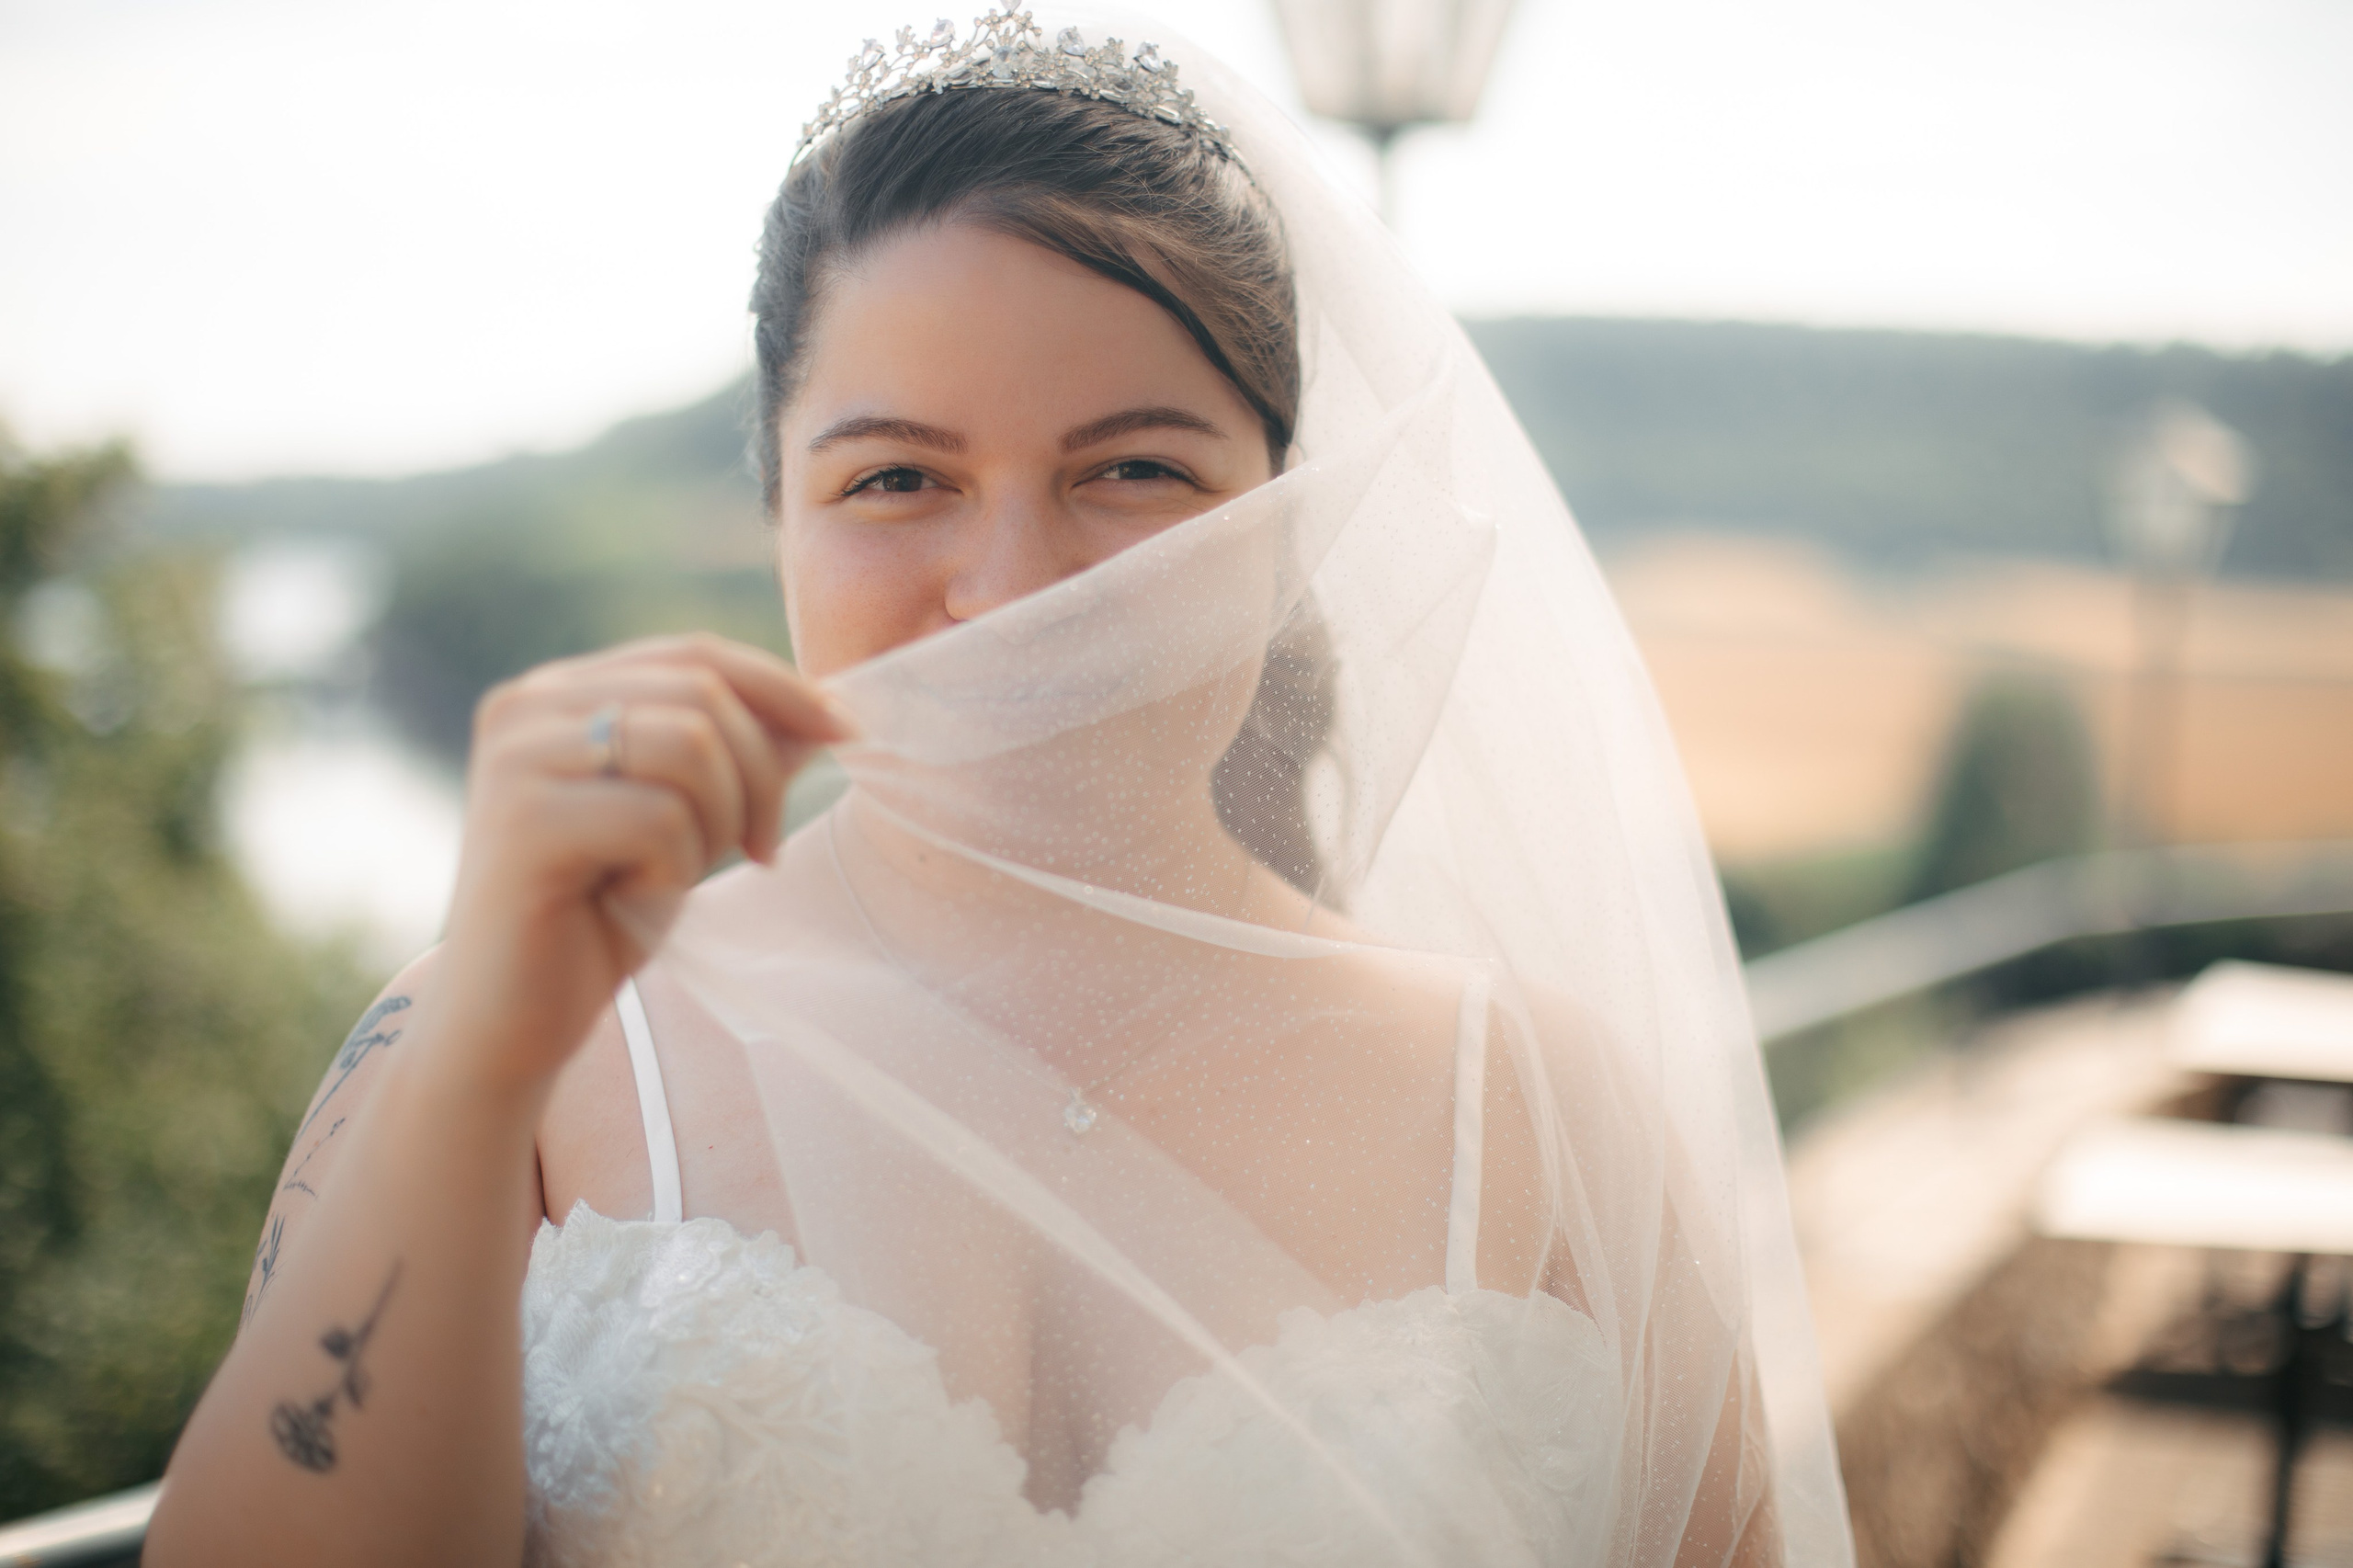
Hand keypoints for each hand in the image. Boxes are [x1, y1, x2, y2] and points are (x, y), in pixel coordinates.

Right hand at [428, 633, 850, 1096]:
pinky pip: (659, 816)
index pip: (697, 653)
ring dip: (720, 820)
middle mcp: (528, 705)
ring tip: (685, 874)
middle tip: (760, 849)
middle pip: (702, 691)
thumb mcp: (688, 822)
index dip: (782, 688)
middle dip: (760, 775)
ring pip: (689, 744)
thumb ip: (742, 759)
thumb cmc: (598, 918)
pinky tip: (639, 898)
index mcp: (560, 692)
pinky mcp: (523, 821)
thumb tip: (829, 711)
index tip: (847, 732)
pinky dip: (675, 867)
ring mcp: (518, 757)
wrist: (507, 1019)